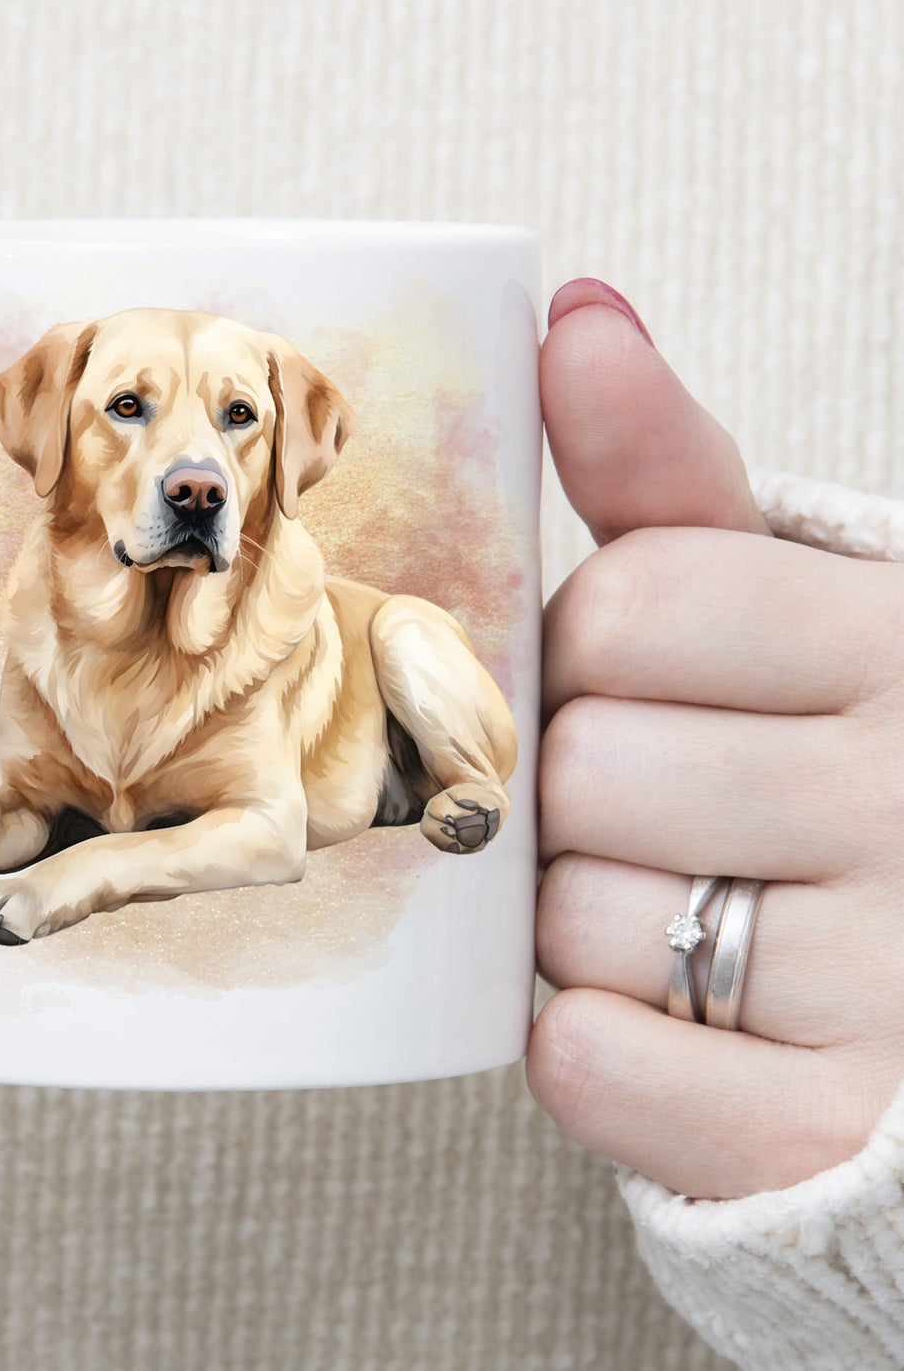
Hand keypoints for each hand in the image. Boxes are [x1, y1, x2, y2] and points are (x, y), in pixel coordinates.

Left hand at [527, 278, 903, 1200]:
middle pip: (583, 764)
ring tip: (677, 910)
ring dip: (583, 919)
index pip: (632, 604)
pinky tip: (657, 1018)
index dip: (593, 649)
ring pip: (576, 918)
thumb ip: (670, 473)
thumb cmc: (831, 759)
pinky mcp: (825, 1131)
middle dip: (579, 787)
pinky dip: (592, 1047)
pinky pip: (593, 1063)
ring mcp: (893, 981)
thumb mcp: (787, 599)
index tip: (638, 677)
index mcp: (900, 641)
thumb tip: (575, 315)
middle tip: (655, 809)